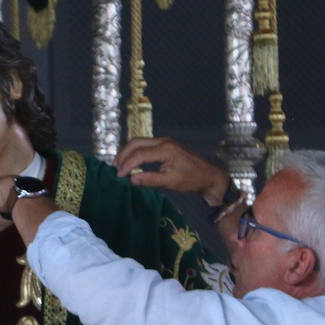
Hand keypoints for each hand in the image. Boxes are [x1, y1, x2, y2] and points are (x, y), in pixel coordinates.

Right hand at [114, 137, 230, 205]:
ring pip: (140, 142)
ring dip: (128, 152)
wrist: (209, 176)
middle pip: (136, 143)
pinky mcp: (166, 145)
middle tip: (115, 168)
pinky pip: (146, 145)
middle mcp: (164, 141)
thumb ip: (150, 180)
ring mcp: (165, 142)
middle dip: (123, 155)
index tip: (119, 176)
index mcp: (166, 149)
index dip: (127, 165)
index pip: (139, 154)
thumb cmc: (192, 180)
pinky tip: (132, 162)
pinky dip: (136, 152)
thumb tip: (131, 180)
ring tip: (120, 166)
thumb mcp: (171, 182)